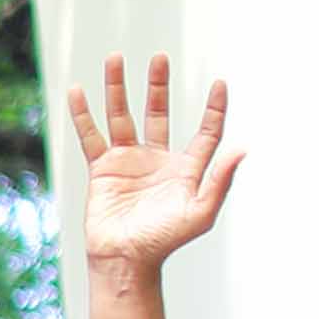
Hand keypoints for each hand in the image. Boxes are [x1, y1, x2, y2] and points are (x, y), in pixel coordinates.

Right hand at [66, 52, 240, 271]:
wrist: (125, 260)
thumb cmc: (165, 241)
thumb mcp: (201, 212)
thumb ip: (220, 180)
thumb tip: (241, 148)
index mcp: (185, 168)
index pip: (205, 131)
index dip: (214, 108)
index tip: (219, 84)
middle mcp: (157, 159)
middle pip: (159, 112)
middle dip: (159, 85)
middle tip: (160, 58)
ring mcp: (128, 161)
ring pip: (123, 116)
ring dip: (118, 88)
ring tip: (115, 58)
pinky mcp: (103, 169)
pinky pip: (91, 136)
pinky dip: (83, 114)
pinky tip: (77, 91)